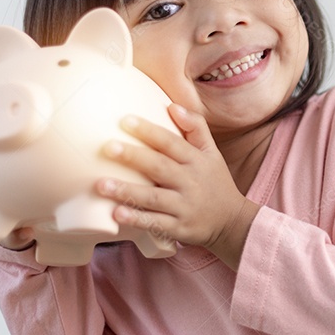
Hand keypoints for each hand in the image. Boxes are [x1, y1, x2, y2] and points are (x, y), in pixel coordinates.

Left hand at [94, 105, 259, 270]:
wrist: (233, 222)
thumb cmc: (215, 182)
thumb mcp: (212, 153)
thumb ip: (196, 127)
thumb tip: (172, 106)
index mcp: (196, 160)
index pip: (171, 142)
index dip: (149, 131)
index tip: (125, 120)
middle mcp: (190, 182)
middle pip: (160, 166)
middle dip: (133, 157)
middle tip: (107, 147)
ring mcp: (184, 206)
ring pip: (154, 197)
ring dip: (127, 191)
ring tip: (101, 184)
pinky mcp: (179, 228)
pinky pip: (156, 223)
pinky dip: (137, 219)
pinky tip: (117, 214)